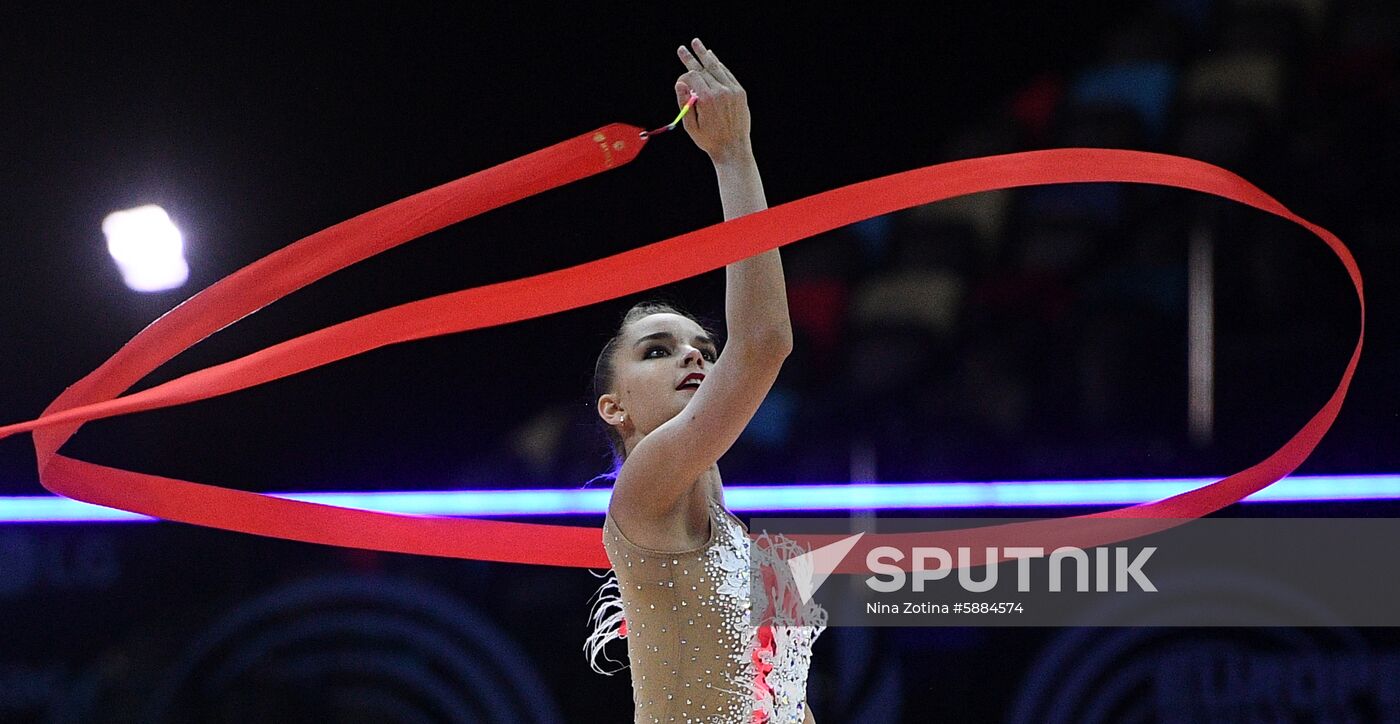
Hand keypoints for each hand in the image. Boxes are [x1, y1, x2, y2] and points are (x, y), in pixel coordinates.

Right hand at [675, 38, 751, 162]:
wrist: (733, 148)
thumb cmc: (709, 140)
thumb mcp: (690, 125)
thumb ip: (683, 103)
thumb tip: (679, 83)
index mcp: (707, 100)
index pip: (693, 76)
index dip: (684, 77)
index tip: (680, 84)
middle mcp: (721, 92)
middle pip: (704, 68)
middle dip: (691, 58)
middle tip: (682, 48)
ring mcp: (732, 91)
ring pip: (716, 68)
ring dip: (706, 55)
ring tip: (697, 43)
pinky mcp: (740, 93)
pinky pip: (727, 74)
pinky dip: (719, 66)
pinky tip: (712, 58)